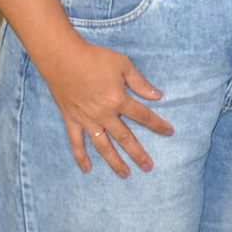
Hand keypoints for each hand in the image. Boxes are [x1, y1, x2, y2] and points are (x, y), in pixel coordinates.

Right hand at [34, 38, 173, 176]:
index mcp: (118, 101)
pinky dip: (80, 156)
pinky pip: (76, 142)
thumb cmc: (95, 58)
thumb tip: (157, 96)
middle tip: (149, 167)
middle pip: (125, 138)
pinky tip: (87, 169)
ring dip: (114, 161)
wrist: (62, 58)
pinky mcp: (71, 120)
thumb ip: (140, 83)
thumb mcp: (123, 65)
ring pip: (103, 146)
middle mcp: (104, 115)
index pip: (143, 116)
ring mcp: (86, 120)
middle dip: (138, 153)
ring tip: (125, 174)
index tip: (169, 132)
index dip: (157, 124)